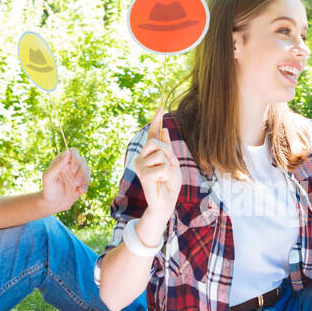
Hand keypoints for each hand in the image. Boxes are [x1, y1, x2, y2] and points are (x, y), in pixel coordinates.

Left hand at [39, 148, 90, 213]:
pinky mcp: (81, 182)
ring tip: (78, 189)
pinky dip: (85, 186)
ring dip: (85, 179)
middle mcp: (70, 165)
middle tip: (76, 182)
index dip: (76, 158)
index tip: (73, 170)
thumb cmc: (48, 190)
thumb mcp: (49, 177)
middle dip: (81, 172)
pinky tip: (79, 192)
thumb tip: (67, 153)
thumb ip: (57, 165)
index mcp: (61, 161)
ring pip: (87, 170)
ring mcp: (77, 174)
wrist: (53, 204)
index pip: (73, 152)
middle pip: (82, 161)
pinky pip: (88, 180)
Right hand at [133, 108, 181, 222]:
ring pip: (160, 154)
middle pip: (155, 142)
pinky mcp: (143, 175)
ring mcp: (140, 166)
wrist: (166, 202)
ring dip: (169, 165)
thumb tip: (164, 130)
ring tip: (165, 176)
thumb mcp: (171, 163)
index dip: (155, 121)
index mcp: (148, 154)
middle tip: (171, 165)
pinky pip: (162, 167)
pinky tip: (161, 182)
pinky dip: (167, 174)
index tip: (160, 107)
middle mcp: (141, 158)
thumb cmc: (169, 184)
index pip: (152, 135)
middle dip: (168, 152)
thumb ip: (166, 148)